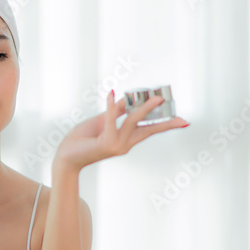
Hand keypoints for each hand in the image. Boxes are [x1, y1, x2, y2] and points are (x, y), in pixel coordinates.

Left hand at [53, 91, 188, 172]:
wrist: (66, 155)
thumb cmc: (82, 139)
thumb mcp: (101, 121)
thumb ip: (116, 111)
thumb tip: (128, 98)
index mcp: (125, 140)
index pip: (149, 130)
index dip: (165, 124)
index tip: (183, 121)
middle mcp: (124, 145)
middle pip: (149, 129)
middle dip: (165, 121)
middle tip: (181, 117)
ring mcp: (116, 146)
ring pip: (132, 122)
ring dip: (143, 107)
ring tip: (156, 96)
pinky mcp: (105, 144)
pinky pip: (111, 120)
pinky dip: (111, 106)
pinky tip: (111, 94)